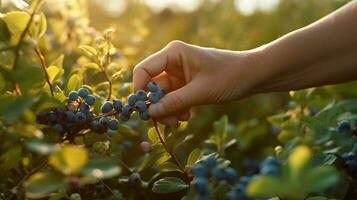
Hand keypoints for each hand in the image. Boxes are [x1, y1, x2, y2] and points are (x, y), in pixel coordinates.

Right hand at [133, 41, 260, 126]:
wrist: (253, 76)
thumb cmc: (229, 76)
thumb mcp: (201, 92)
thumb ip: (174, 102)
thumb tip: (150, 113)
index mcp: (173, 54)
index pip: (143, 70)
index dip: (139, 90)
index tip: (142, 110)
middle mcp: (172, 62)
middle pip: (152, 87)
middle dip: (158, 106)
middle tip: (168, 122)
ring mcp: (179, 74)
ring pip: (163, 96)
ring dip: (168, 111)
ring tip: (180, 121)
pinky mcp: (186, 84)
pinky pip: (173, 99)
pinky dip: (177, 109)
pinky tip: (188, 116)